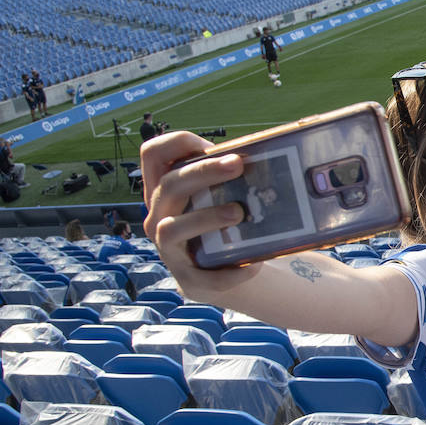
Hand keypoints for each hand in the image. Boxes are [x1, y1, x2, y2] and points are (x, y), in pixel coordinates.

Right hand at [140, 131, 258, 301]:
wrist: (233, 275)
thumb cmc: (230, 225)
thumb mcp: (225, 197)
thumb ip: (234, 178)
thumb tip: (274, 156)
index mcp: (166, 191)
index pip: (152, 154)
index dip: (177, 143)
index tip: (211, 146)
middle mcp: (159, 217)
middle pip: (168, 185)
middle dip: (203, 171)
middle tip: (238, 165)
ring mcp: (169, 251)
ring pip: (171, 229)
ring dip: (206, 217)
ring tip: (239, 213)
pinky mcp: (189, 281)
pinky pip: (204, 277)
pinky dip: (231, 271)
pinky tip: (255, 264)